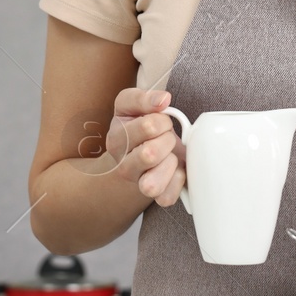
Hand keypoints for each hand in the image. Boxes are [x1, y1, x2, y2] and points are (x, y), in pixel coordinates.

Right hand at [106, 88, 186, 206]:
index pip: (148, 126)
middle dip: (167, 140)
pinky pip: (166, 198)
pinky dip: (177, 183)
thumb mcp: (132, 105)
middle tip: (166, 138)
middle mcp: (123, 165)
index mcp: (117, 139)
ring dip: (169, 164)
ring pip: (152, 185)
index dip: (162, 120)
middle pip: (150, 154)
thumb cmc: (138, 128)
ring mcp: (138, 184)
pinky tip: (176, 171)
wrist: (139, 155)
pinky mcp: (157, 196)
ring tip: (169, 156)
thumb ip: (144, 98)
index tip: (161, 120)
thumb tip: (163, 99)